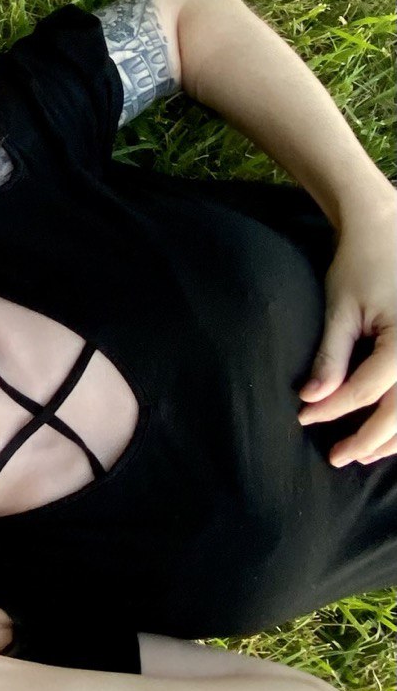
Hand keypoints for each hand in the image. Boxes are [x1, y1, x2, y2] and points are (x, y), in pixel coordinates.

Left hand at [299, 208, 396, 465]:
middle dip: (370, 439)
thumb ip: (330, 356)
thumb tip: (311, 398)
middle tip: (338, 458)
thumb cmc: (360, 267)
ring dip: (396, 438)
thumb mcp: (339, 308)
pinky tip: (390, 435)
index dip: (333, 409)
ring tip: (364, 455)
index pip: (366, 390)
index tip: (303, 417)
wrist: (388, 232)